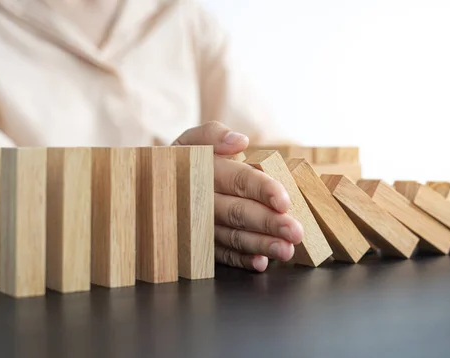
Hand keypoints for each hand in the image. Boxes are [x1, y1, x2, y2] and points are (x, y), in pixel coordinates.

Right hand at [173, 121, 303, 271]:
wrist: (154, 187)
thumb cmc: (184, 161)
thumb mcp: (192, 141)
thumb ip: (212, 135)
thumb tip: (239, 141)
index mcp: (203, 172)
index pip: (237, 179)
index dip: (262, 189)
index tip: (284, 201)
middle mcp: (202, 202)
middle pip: (239, 212)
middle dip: (268, 223)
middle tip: (295, 232)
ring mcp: (201, 227)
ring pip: (233, 237)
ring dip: (261, 245)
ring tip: (286, 251)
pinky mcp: (201, 245)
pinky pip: (221, 256)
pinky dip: (240, 260)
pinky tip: (260, 263)